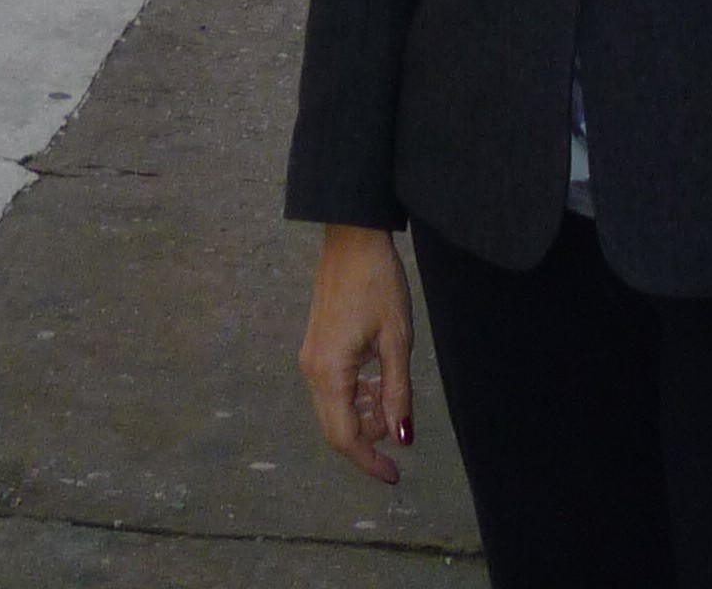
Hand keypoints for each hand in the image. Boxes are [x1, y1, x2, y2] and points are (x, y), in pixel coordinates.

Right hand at [298, 223, 412, 483]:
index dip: (369, 461)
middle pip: (336, 427)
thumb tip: (400, 437)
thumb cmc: (378, 282)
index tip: (394, 474)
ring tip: (392, 396)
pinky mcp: (316, 346)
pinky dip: (355, 393)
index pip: (345, 437)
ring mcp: (311, 357)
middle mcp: (312, 370)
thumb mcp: (396, 340)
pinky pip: (332, 386)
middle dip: (368, 438)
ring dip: (363, 413)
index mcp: (330, 373)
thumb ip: (397, 392)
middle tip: (399, 431)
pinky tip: (377, 379)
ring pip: (334, 406)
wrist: (353, 237)